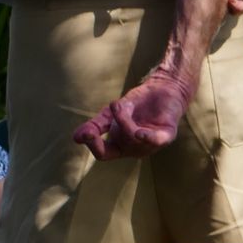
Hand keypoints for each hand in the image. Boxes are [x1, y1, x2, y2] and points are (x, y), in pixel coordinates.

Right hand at [72, 68, 194, 158]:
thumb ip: (95, 125)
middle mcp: (135, 149)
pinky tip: (139, 133)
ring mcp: (151, 144)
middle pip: (113, 151)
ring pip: (130, 140)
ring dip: (122, 121)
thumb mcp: (110, 114)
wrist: (162, 88)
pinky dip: (146, 138)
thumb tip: (75, 138)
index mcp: (121, 146)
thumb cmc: (138, 103)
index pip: (103, 154)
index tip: (84, 134)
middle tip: (91, 131)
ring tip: (119, 104)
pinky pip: (155, 140)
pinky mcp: (166, 135)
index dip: (92, 146)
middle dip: (99, 142)